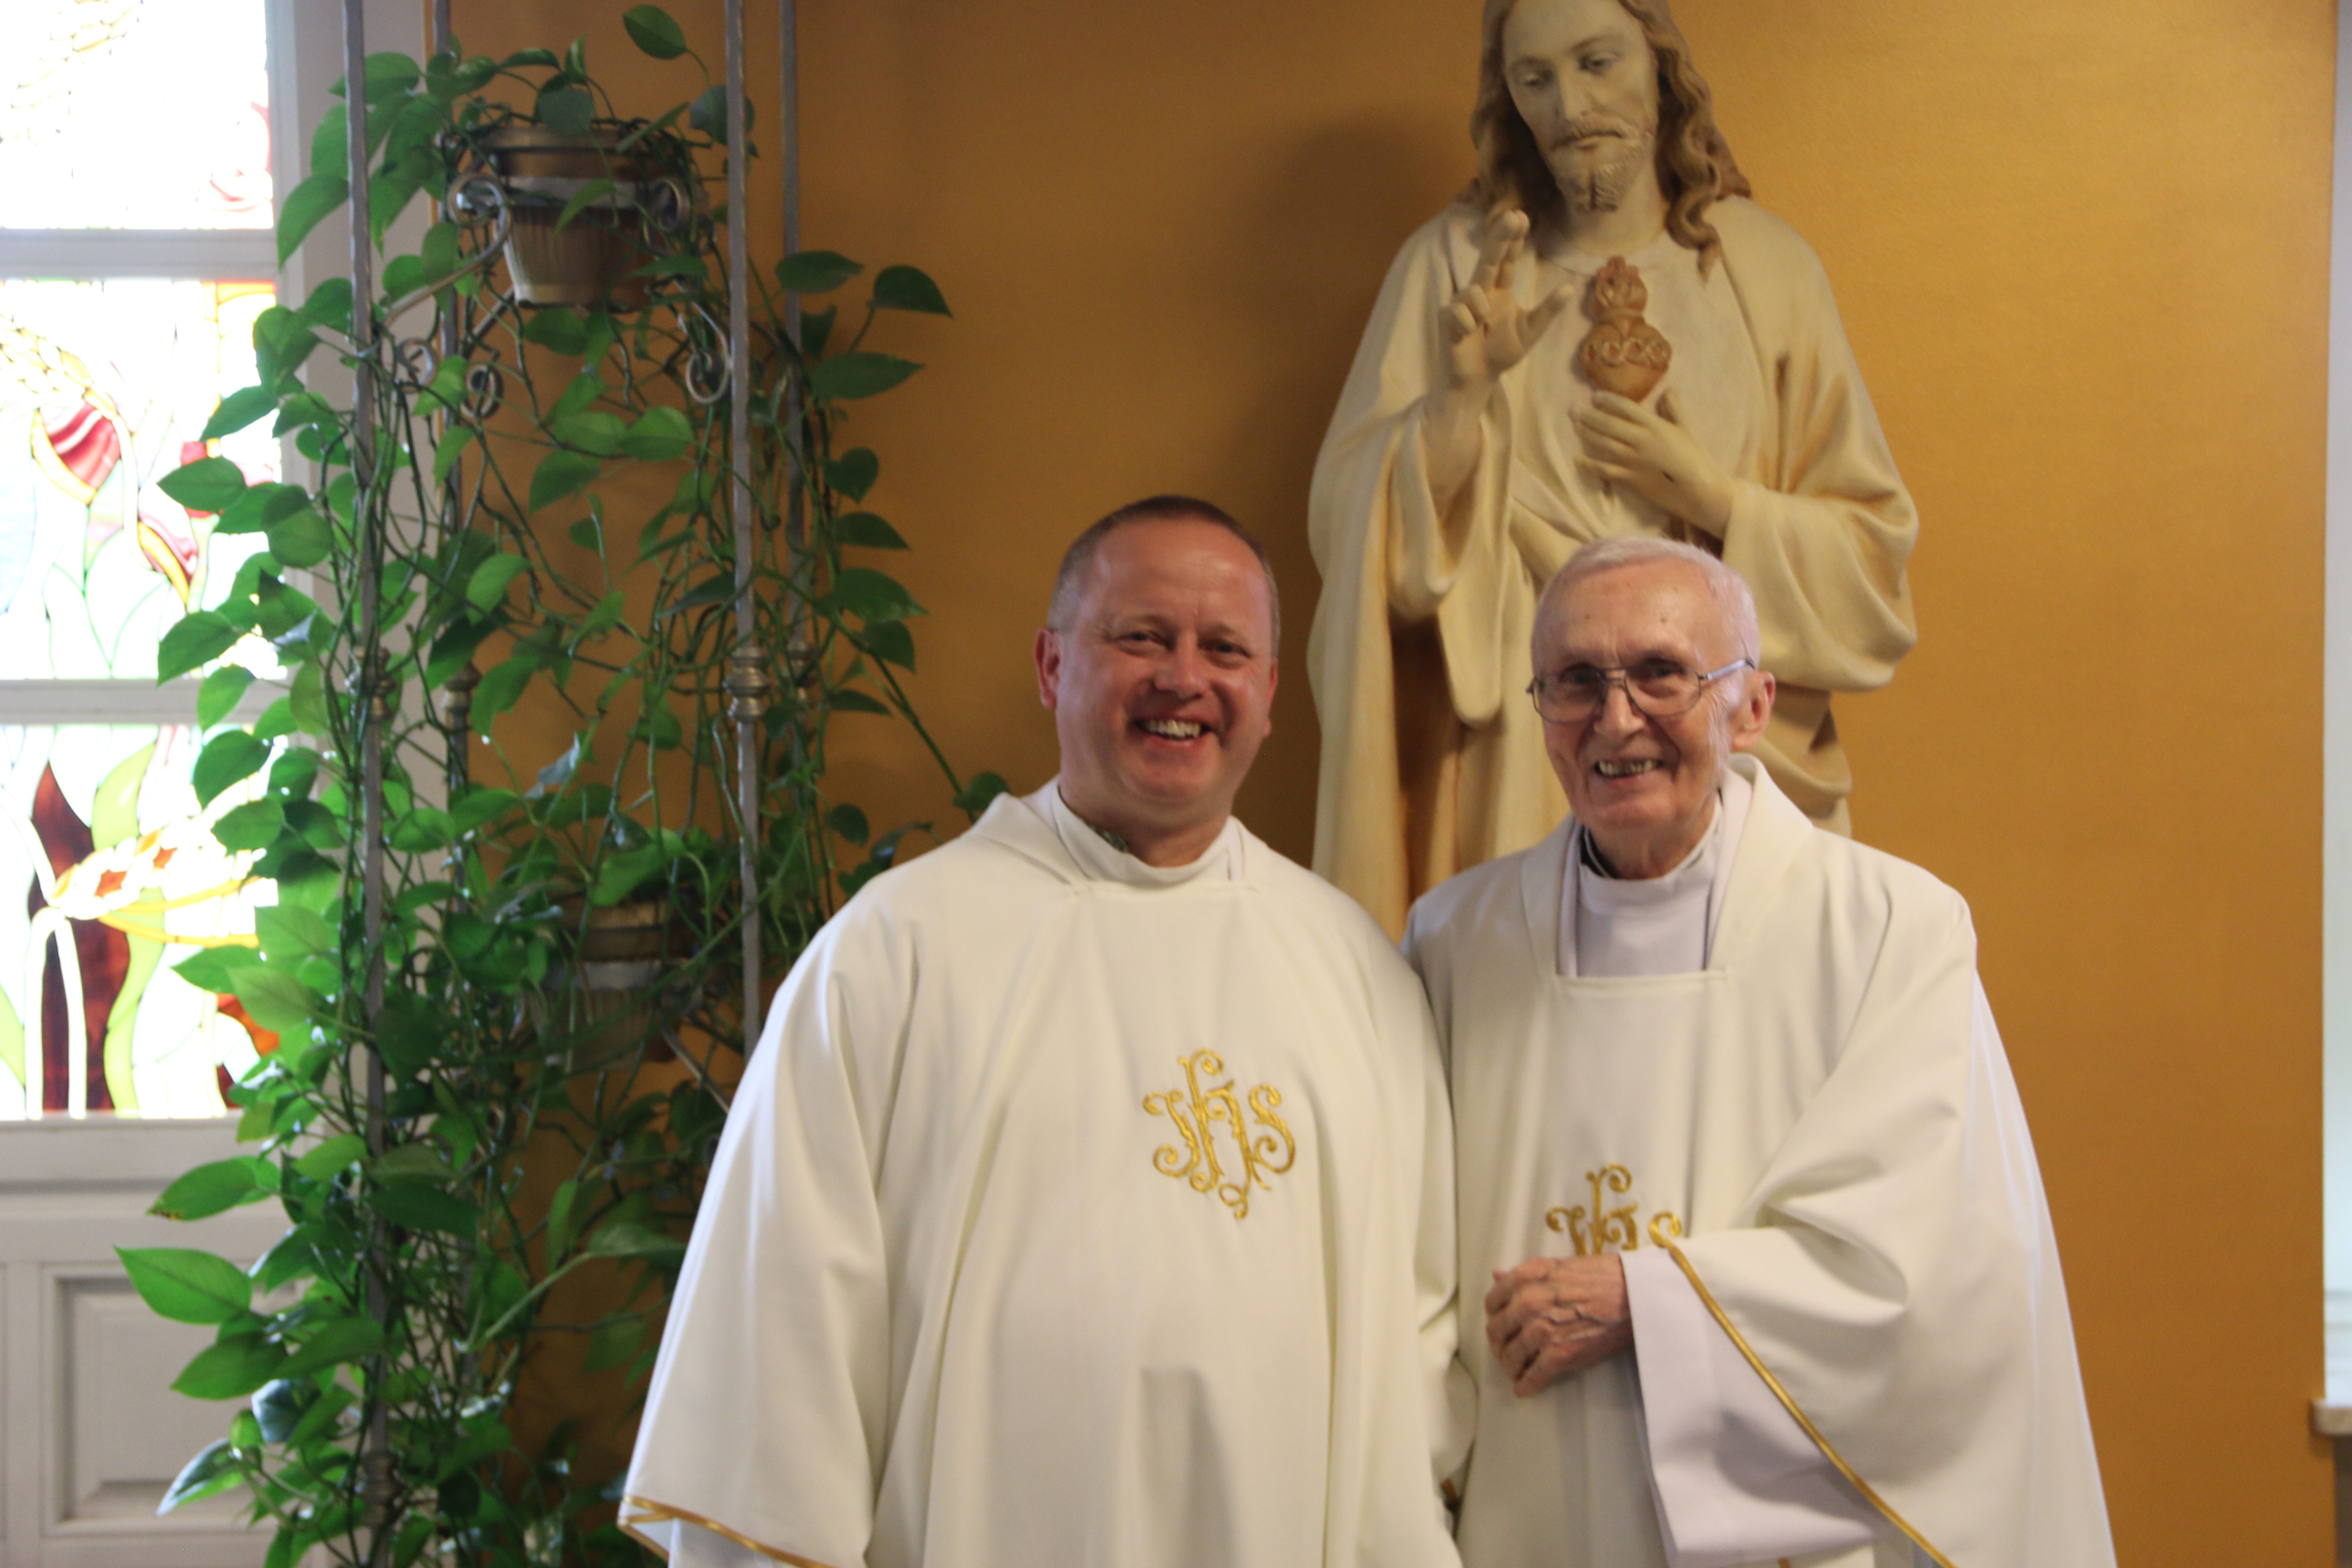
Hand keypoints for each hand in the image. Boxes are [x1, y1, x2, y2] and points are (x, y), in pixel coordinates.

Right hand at [1440, 209, 1577, 391]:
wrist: (1478, 379)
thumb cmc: (1502, 354)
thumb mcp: (1531, 331)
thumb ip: (1548, 310)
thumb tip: (1570, 288)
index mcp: (1501, 292)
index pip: (1508, 261)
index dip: (1513, 240)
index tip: (1521, 217)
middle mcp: (1481, 291)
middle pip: (1489, 258)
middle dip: (1500, 237)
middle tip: (1512, 215)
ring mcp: (1462, 302)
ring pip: (1473, 288)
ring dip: (1483, 307)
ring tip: (1484, 325)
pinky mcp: (1447, 316)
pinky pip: (1460, 311)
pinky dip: (1469, 324)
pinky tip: (1468, 335)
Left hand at [1484, 1254, 1631, 1396]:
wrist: (1635, 1294)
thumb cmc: (1602, 1275)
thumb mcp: (1557, 1265)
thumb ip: (1523, 1274)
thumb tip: (1496, 1275)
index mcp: (1526, 1277)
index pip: (1492, 1301)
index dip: (1495, 1315)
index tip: (1501, 1323)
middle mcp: (1528, 1302)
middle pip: (1496, 1331)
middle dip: (1499, 1344)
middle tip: (1506, 1350)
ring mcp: (1542, 1330)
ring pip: (1510, 1357)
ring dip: (1510, 1367)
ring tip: (1515, 1370)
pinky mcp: (1559, 1354)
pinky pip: (1532, 1376)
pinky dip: (1526, 1385)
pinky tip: (1524, 1389)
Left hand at [1573, 391, 1737, 536]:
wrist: (1698, 490)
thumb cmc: (1695, 457)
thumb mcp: (1686, 428)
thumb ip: (1675, 408)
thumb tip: (1667, 390)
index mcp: (1654, 425)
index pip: (1625, 407)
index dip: (1607, 400)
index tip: (1595, 396)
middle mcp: (1640, 440)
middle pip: (1608, 424)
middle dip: (1589, 416)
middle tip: (1572, 409)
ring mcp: (1632, 460)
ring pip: (1603, 444)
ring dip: (1587, 435)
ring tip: (1575, 426)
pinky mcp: (1629, 479)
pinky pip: (1604, 470)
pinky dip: (1589, 465)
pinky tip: (1577, 460)